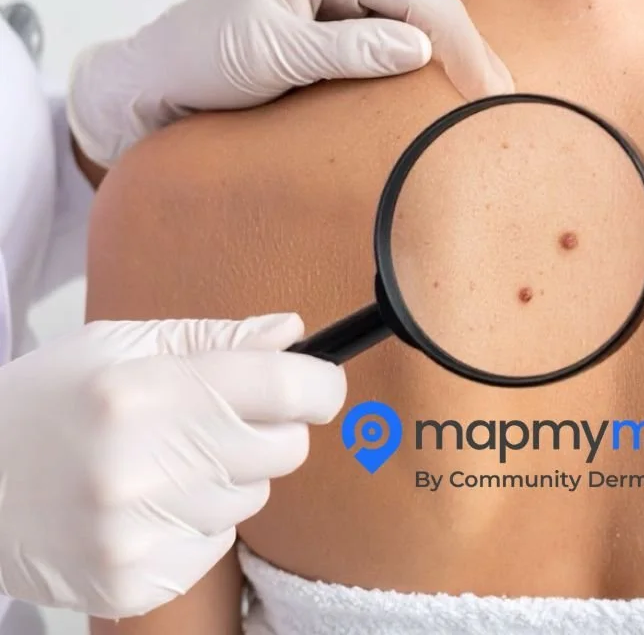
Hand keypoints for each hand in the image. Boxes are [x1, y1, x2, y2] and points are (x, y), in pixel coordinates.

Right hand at [0, 313, 344, 617]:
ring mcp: (137, 534)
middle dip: (271, 430)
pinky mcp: (134, 582)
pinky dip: (197, 523)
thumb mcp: (121, 345)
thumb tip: (294, 333)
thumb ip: (216, 338)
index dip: (320, 384)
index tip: (319, 384)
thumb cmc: (51, 401)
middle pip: (285, 449)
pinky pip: (217, 546)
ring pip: (253, 497)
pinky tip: (147, 505)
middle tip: (219, 420)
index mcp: (145, 391)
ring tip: (164, 462)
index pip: (285, 389)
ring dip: (228, 477)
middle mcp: (142, 467)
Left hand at [67, 0, 513, 167]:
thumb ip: (349, 50)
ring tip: (488, 105)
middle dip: (468, 52)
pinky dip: (426, 65)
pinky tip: (449, 93)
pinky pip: (398, 33)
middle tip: (506, 105)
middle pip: (428, 0)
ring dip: (452, 60)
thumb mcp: (276, 55)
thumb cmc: (204, 58)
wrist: (162, 78)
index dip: (461, 45)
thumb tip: (423, 49)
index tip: (487, 95)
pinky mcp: (343, 11)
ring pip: (419, 18)